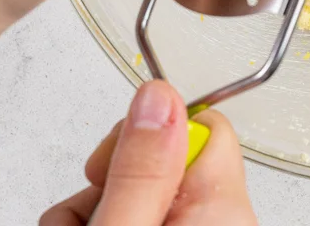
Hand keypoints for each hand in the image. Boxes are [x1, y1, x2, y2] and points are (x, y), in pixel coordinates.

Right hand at [40, 81, 256, 224]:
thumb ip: (140, 170)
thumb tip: (158, 97)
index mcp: (223, 211)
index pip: (201, 125)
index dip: (146, 136)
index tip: (110, 168)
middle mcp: (217, 221)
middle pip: (156, 157)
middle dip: (105, 182)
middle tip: (87, 219)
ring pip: (129, 188)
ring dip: (88, 209)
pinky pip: (124, 211)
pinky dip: (88, 222)